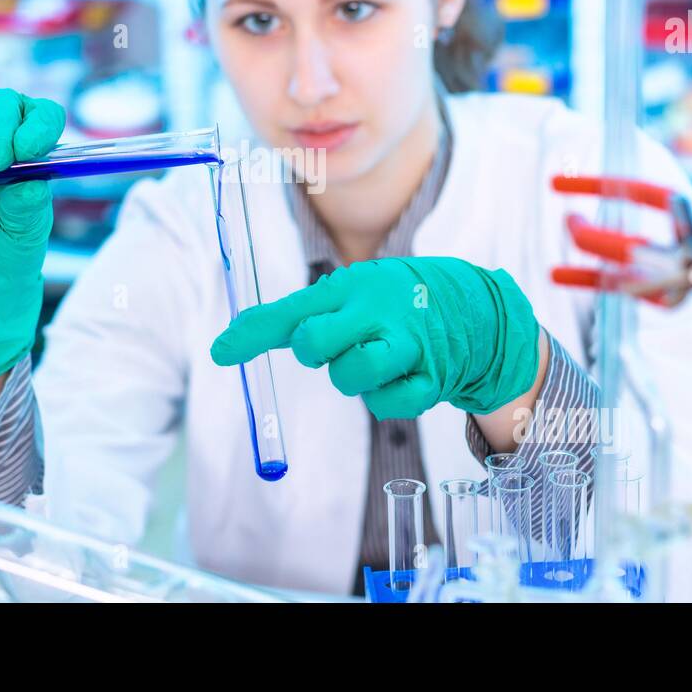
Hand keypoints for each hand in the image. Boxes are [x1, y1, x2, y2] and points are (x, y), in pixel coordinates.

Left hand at [210, 257, 539, 419]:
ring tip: (370, 358)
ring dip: (351, 378)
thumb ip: (287, 319)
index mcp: (351, 287)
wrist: (472, 310)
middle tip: (334, 344)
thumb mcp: (343, 296)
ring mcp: (406, 344)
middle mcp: (376, 310)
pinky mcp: (431, 378)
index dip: (252, 333)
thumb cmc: (388, 304)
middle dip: (313, 353)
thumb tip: (222, 345)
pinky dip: (386, 398)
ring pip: (350, 377)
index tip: (218, 352)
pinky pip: (389, 405)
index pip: (291, 311)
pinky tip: (399, 376)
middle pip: (313, 344)